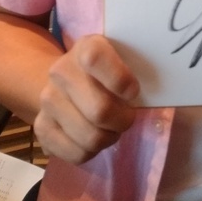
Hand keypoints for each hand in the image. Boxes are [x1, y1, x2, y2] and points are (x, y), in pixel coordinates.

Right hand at [34, 34, 139, 163]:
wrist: (66, 77)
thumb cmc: (107, 68)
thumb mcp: (121, 55)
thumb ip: (137, 66)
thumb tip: (159, 90)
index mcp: (86, 47)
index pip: (95, 59)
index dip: (119, 79)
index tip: (134, 91)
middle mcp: (61, 71)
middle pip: (99, 110)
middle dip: (123, 120)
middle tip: (128, 117)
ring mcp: (48, 100)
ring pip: (90, 136)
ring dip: (109, 137)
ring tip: (112, 129)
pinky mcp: (41, 127)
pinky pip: (76, 153)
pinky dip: (93, 152)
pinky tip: (94, 138)